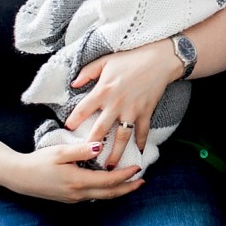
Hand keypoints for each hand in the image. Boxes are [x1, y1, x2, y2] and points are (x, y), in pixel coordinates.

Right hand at [5, 142, 143, 201]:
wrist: (20, 177)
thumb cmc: (39, 162)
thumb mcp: (60, 152)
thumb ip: (81, 150)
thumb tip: (100, 147)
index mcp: (78, 181)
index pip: (109, 181)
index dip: (125, 175)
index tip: (138, 168)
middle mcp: (78, 193)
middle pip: (109, 194)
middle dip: (127, 188)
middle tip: (142, 182)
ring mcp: (74, 198)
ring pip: (102, 196)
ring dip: (118, 191)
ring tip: (130, 183)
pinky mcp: (69, 198)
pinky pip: (93, 196)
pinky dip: (106, 191)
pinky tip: (109, 184)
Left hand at [65, 39, 179, 167]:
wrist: (159, 59)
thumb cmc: (130, 58)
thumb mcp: (105, 61)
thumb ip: (87, 72)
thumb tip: (73, 84)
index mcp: (102, 91)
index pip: (82, 110)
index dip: (73, 121)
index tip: (67, 131)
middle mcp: (115, 104)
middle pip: (100, 130)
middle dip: (91, 147)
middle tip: (85, 160)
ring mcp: (132, 111)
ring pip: (121, 138)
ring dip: (115, 154)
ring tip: (109, 167)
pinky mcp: (146, 113)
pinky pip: (142, 132)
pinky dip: (141, 143)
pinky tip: (138, 153)